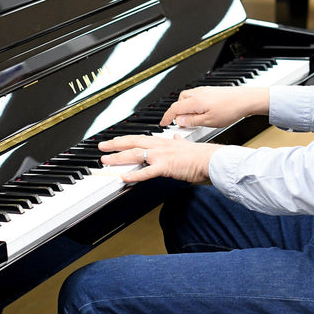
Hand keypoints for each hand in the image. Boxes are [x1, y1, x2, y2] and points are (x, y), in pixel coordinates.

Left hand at [98, 133, 220, 183]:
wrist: (212, 160)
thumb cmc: (201, 155)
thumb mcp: (186, 144)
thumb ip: (178, 141)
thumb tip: (176, 137)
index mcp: (164, 141)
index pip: (140, 138)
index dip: (125, 139)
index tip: (114, 140)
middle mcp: (160, 146)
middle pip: (133, 143)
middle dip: (115, 144)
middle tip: (101, 147)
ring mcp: (162, 156)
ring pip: (136, 154)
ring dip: (119, 157)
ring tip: (106, 160)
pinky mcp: (166, 167)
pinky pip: (147, 172)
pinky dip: (135, 174)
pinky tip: (124, 177)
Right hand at [159, 86, 268, 129]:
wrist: (246, 100)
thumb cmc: (230, 109)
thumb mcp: (209, 121)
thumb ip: (192, 121)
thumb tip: (180, 121)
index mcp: (195, 101)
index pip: (174, 108)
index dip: (167, 117)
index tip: (163, 123)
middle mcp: (198, 93)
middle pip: (179, 101)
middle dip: (176, 112)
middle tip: (178, 123)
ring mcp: (205, 91)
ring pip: (188, 98)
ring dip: (185, 108)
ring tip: (191, 119)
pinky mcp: (211, 91)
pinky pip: (196, 97)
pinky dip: (193, 104)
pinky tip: (201, 112)